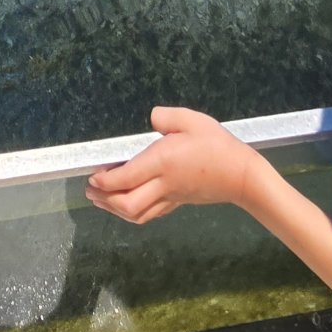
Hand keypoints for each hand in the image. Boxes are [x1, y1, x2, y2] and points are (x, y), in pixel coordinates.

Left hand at [86, 107, 258, 224]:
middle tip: (89, 191)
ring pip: (136, 214)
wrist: (241, 175)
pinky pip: (149, 214)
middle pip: (127, 204)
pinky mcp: (177, 203)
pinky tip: (126, 203)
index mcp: (163, 162)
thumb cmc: (217, 145)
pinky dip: (132, 212)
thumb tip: (151, 118)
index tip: (92, 176)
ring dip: (114, 209)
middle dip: (104, 200)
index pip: (126, 178)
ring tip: (101, 199)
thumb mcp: (192, 120)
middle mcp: (163, 184)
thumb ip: (167, 117)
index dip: (104, 181)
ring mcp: (170, 197)